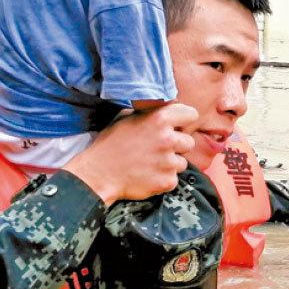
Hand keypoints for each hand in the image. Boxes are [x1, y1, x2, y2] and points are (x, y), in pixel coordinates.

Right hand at [63, 102, 197, 204]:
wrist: (98, 174)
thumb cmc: (111, 144)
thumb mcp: (127, 117)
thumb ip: (150, 112)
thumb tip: (167, 107)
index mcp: (159, 119)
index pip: (191, 114)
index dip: (184, 121)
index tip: (177, 127)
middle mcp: (167, 139)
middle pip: (189, 142)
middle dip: (177, 146)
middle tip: (158, 150)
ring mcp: (168, 161)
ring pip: (182, 162)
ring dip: (170, 164)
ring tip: (150, 164)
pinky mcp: (167, 181)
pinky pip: (173, 179)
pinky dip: (163, 179)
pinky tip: (147, 176)